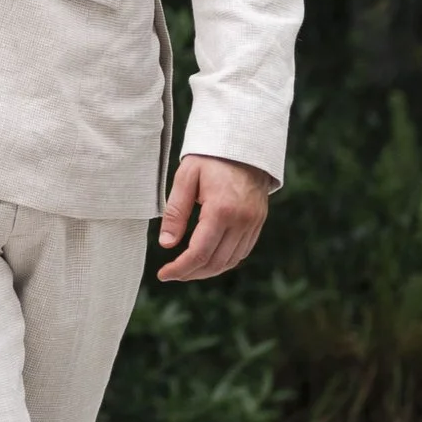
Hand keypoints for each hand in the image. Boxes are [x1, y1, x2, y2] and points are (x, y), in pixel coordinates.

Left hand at [155, 154, 271, 280]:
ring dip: (207, 271)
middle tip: (171, 274)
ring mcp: (253, 224)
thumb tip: (166, 244)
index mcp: (221, 209)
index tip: (163, 274)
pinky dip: (223, 262)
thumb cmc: (210, 159)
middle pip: (215, 262)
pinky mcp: (258, 224)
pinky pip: (241, 253)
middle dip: (191, 273)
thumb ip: (175, 212)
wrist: (243, 146)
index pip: (199, 252)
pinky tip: (207, 260)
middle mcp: (241, 221)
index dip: (180, 268)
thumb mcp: (185, 178)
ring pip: (230, 262)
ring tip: (186, 270)